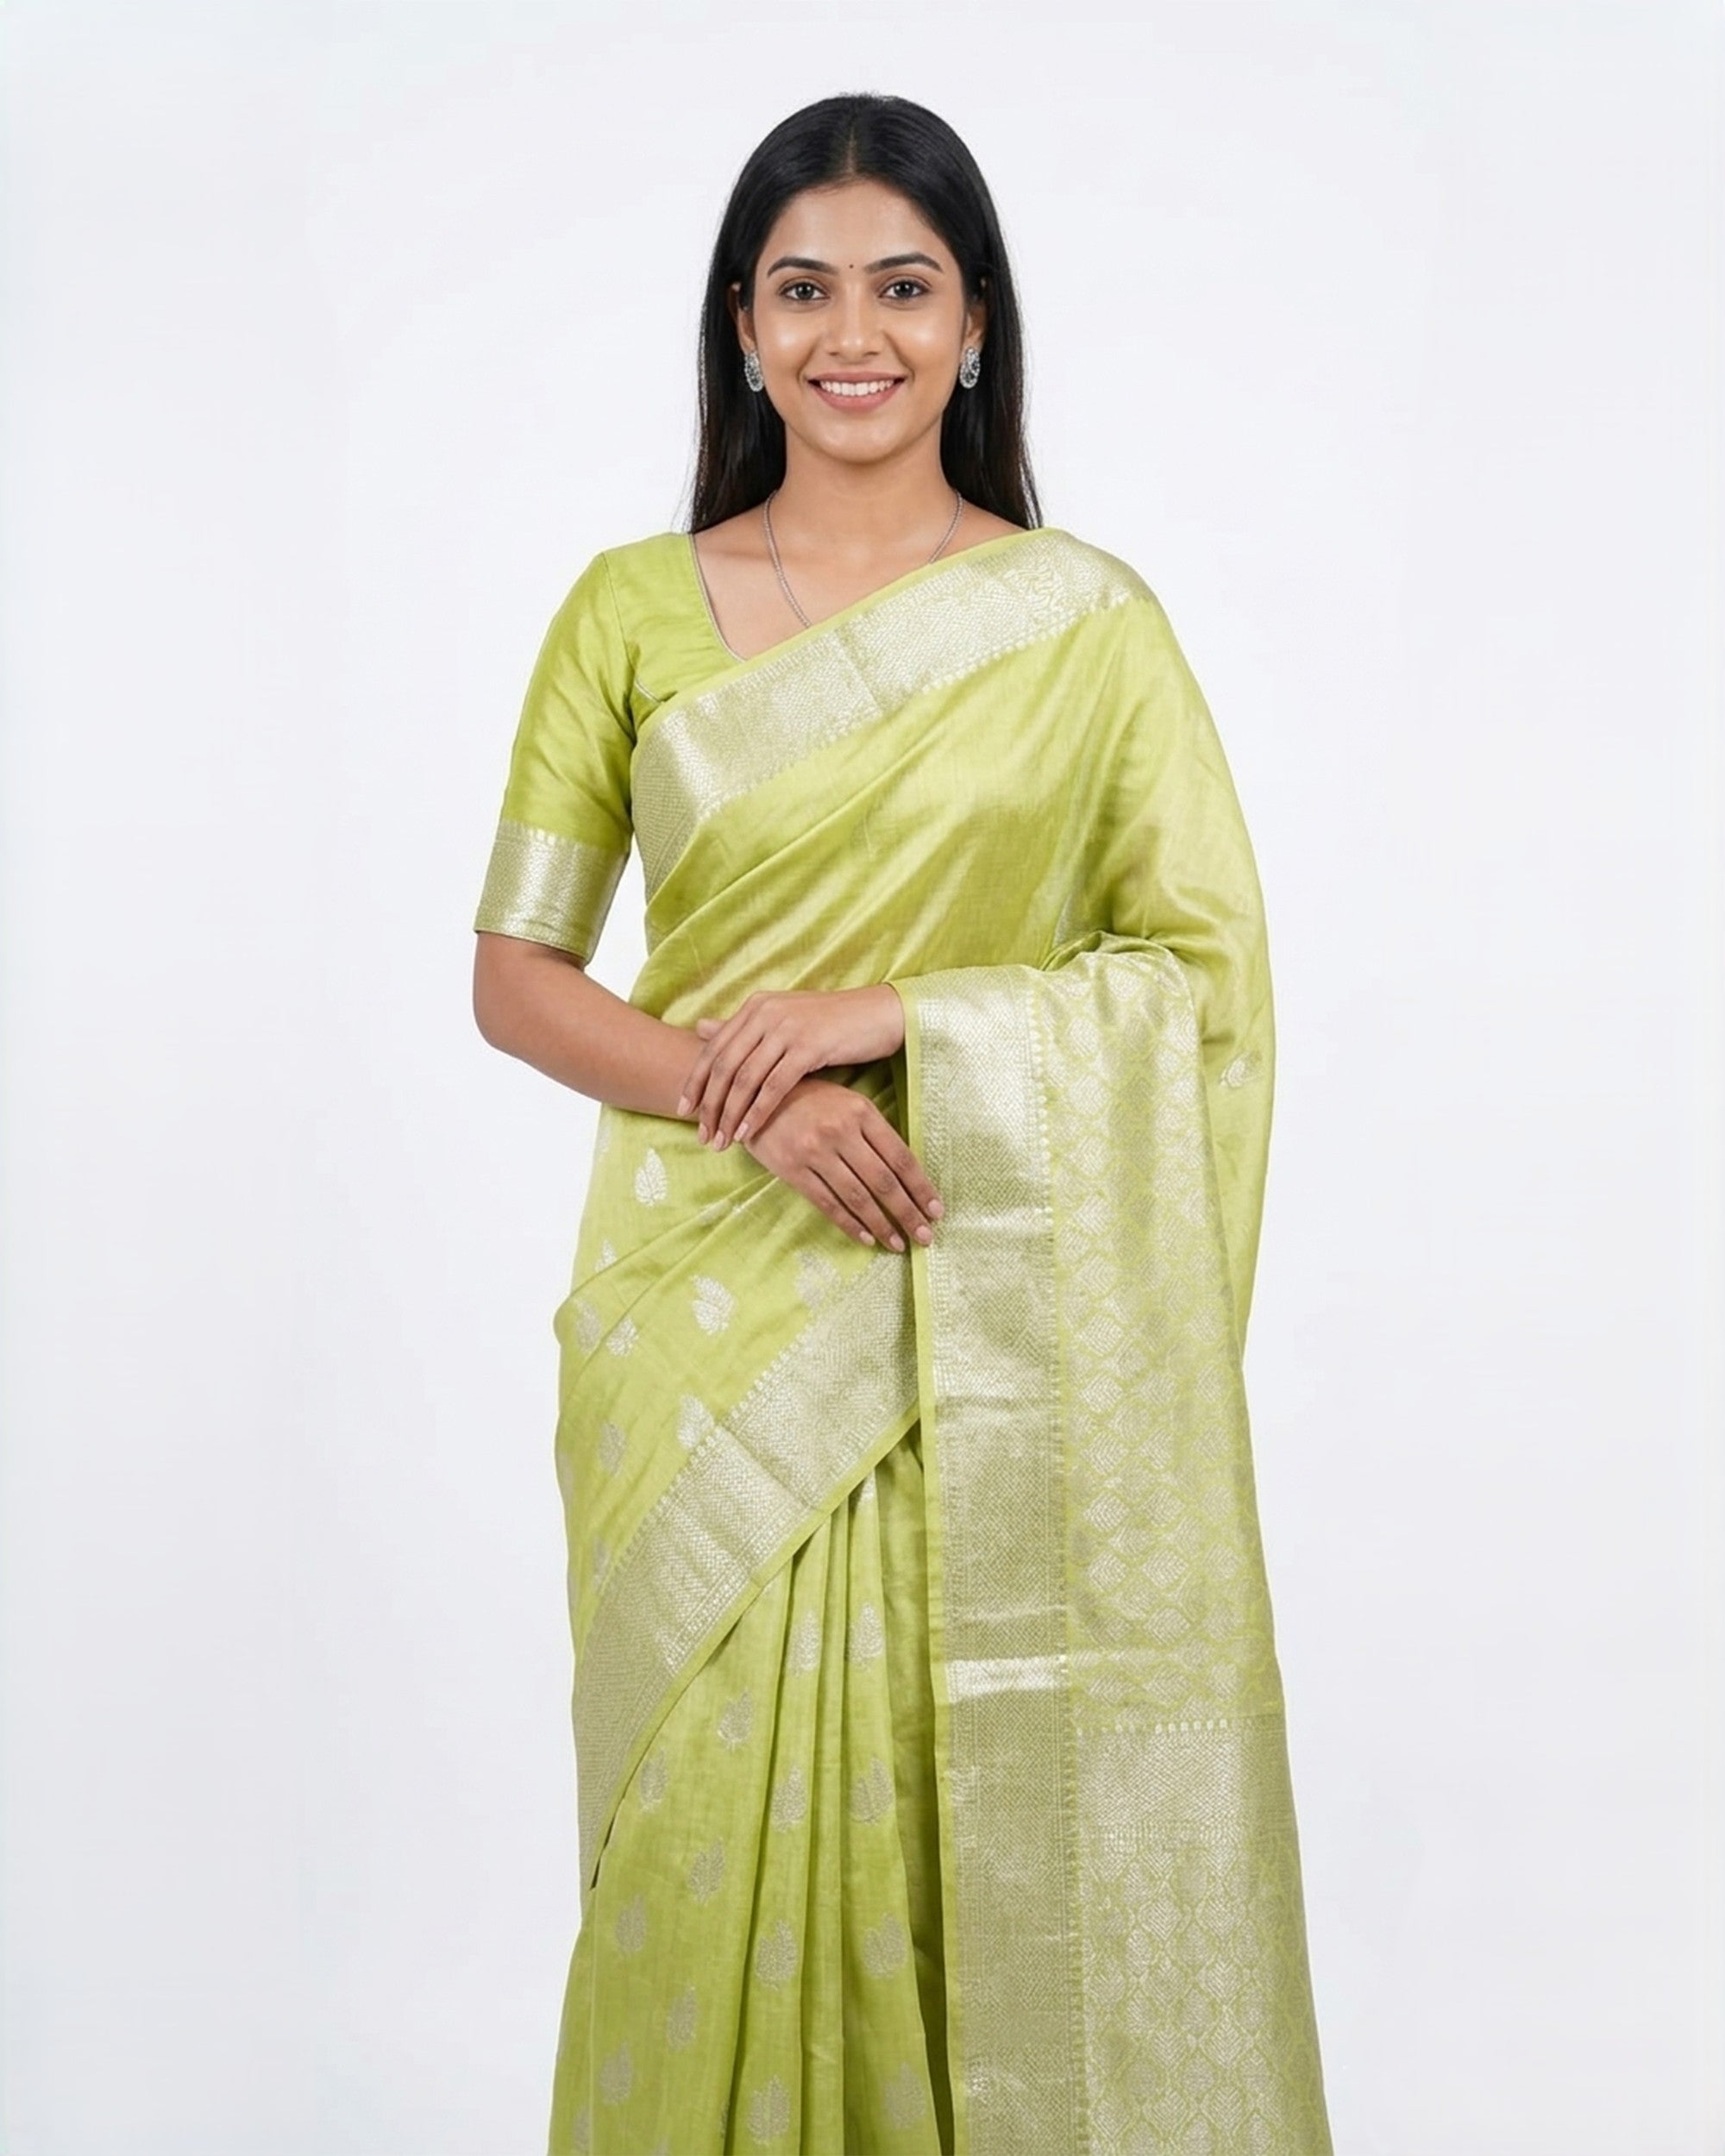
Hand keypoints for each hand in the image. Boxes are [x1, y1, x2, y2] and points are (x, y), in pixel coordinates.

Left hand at [677, 985, 904, 1150]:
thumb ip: (744, 1029)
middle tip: (702, 1135)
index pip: (714, 1047)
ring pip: (745, 1078)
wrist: (879, 1014)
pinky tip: (749, 1132)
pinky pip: (774, 1086)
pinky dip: (757, 1112)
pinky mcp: (809, 1046)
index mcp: (756, 1006)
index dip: (695, 1080)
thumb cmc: (831, 1023)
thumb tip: (701, 1028)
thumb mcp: (784, 1020)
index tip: (683, 1110)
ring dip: (730, 1114)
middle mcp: (766, 1013)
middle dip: (709, 1104)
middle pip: (724, 1065)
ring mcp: (787, 1028)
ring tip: (722, 1141)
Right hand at [739, 1075, 942, 1251]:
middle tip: (925, 1237)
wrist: (755, 1094)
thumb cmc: (811, 1100)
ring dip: (881, 1224)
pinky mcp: (792, 1168)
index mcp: (861, 1112)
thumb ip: (874, 1133)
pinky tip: (866, 1238)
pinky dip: (849, 1223)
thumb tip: (906, 1174)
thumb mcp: (847, 1102)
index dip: (921, 1187)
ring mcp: (815, 1151)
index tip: (936, 1211)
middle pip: (883, 1181)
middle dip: (908, 1212)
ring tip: (898, 1244)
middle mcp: (840, 1130)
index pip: (901, 1157)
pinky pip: (827, 1203)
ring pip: (857, 1196)